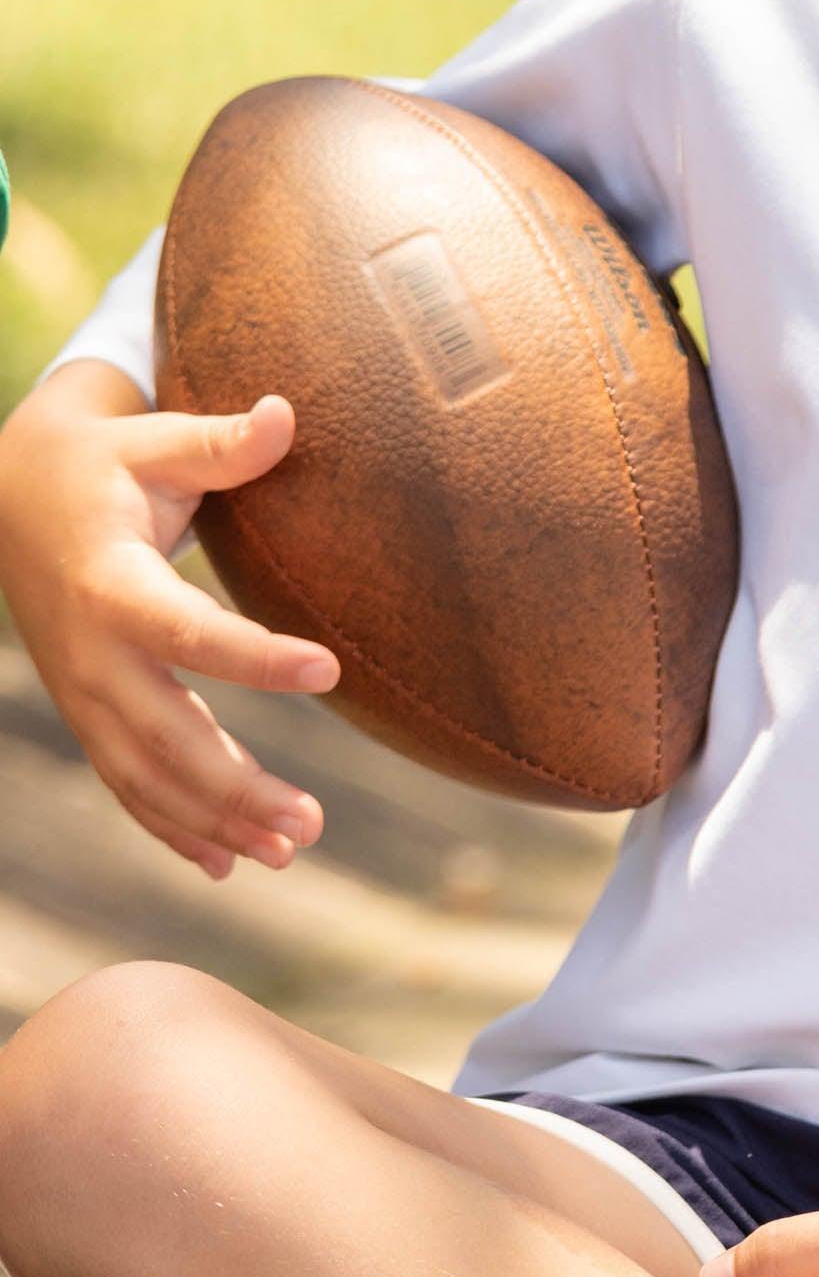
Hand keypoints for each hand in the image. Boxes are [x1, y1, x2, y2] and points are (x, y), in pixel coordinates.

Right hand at [0, 366, 339, 879]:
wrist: (16, 496)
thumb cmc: (108, 462)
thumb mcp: (157, 439)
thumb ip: (223, 441)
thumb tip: (288, 413)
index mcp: (110, 582)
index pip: (185, 629)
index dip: (252, 655)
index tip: (329, 668)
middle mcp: (90, 651)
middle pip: (163, 733)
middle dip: (234, 784)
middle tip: (310, 823)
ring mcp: (84, 691)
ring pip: (144, 774)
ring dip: (214, 819)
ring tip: (291, 848)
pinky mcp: (89, 710)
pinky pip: (126, 781)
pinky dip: (171, 826)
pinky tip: (227, 864)